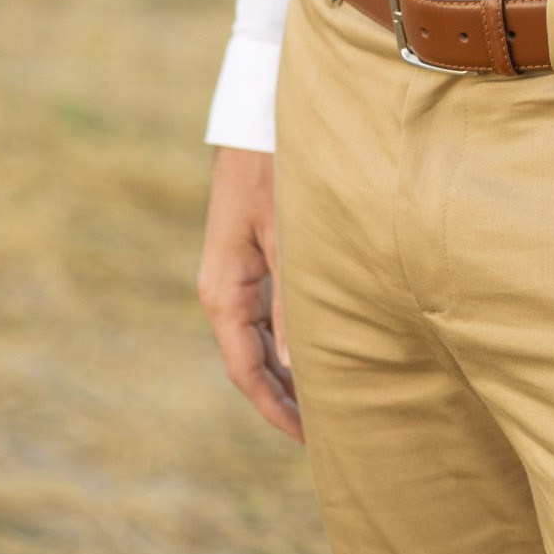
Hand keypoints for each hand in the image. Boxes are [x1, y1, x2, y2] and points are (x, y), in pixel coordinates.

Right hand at [198, 146, 301, 441]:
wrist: (259, 116)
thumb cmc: (275, 168)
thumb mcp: (287, 233)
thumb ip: (292, 297)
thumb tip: (294, 365)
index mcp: (224, 291)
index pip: (245, 369)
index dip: (275, 408)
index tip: (307, 437)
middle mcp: (226, 290)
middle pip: (252, 361)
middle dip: (285, 398)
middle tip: (329, 430)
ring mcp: (239, 275)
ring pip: (261, 340)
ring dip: (290, 370)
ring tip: (330, 401)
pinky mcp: (255, 258)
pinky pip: (269, 314)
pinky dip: (292, 339)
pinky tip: (321, 348)